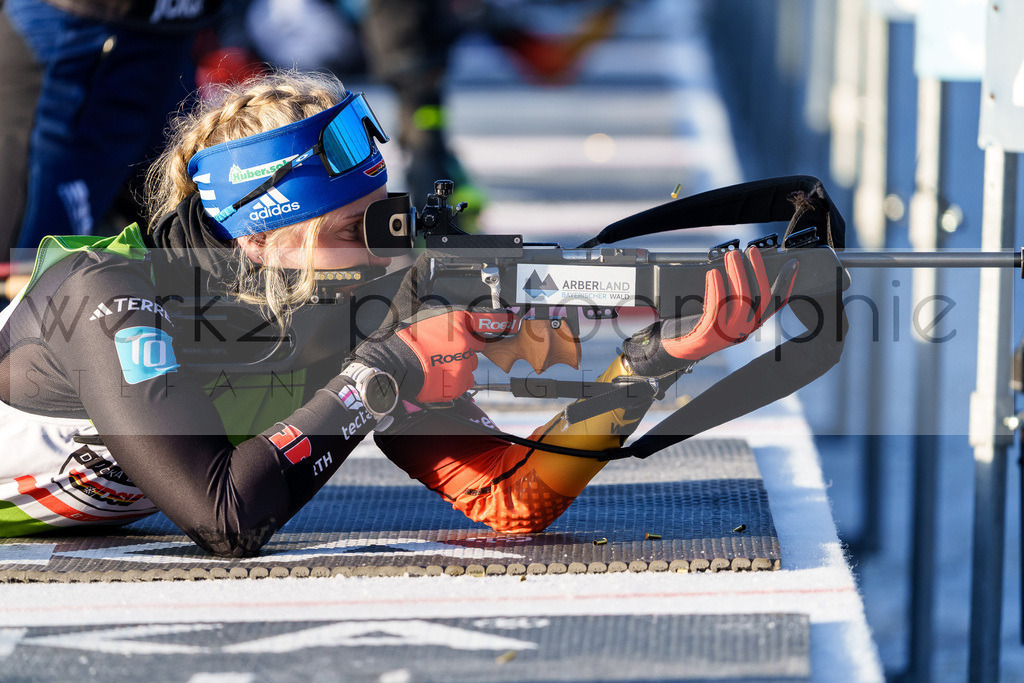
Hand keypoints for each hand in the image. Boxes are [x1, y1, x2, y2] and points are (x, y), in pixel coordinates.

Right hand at [350, 306, 514, 403]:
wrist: (393, 363)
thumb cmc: (409, 340)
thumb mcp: (432, 317)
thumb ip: (455, 321)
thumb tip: (470, 325)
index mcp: (460, 323)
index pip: (490, 321)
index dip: (502, 322)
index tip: (511, 323)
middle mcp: (466, 343)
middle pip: (477, 349)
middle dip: (465, 350)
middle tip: (444, 351)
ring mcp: (463, 366)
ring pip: (470, 367)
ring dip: (460, 367)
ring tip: (438, 364)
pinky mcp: (458, 384)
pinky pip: (463, 383)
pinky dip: (454, 381)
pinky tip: (438, 375)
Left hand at [622, 247, 796, 377]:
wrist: (674, 350)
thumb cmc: (697, 327)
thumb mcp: (721, 311)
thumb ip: (734, 297)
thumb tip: (741, 267)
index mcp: (749, 324)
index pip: (774, 304)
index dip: (786, 284)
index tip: (793, 264)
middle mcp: (743, 331)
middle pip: (759, 297)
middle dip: (757, 271)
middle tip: (749, 251)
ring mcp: (728, 334)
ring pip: (740, 300)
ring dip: (737, 274)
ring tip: (731, 256)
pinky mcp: (710, 335)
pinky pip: (717, 308)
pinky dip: (716, 289)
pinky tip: (713, 274)